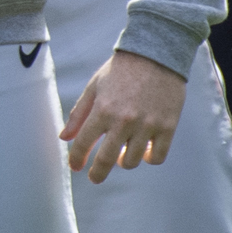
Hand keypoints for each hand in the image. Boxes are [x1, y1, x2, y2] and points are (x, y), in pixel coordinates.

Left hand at [62, 49, 187, 182]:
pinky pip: (157, 156)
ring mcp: (147, 125)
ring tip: (121, 155)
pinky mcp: (168, 127)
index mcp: (102, 110)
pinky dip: (148, 158)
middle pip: (107, 159)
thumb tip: (63, 137)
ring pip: (132, 161)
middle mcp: (124, 121)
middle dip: (97, 173)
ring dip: (124, 161)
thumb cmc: (120, 71)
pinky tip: (143, 151)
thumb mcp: (93, 87)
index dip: (76, 159)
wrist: (155, 55)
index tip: (75, 166)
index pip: (83, 143)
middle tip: (94, 177)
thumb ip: (78, 114)